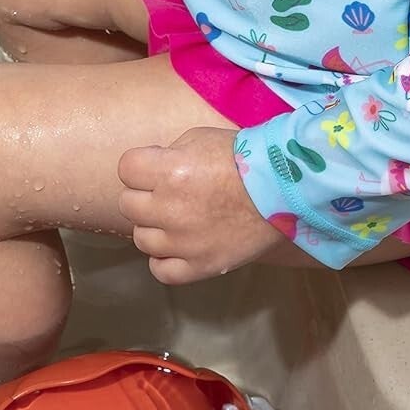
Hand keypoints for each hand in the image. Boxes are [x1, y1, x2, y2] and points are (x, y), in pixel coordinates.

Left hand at [118, 127, 285, 284]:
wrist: (284, 189)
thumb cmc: (243, 157)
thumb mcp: (198, 138)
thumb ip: (167, 155)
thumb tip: (150, 169)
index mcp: (168, 171)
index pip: (126, 168)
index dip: (139, 166)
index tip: (154, 166)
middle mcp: (169, 209)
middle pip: (128, 204)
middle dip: (144, 194)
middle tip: (166, 192)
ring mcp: (183, 243)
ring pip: (142, 239)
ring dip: (154, 227)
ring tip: (175, 219)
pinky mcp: (200, 267)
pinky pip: (161, 270)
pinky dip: (164, 260)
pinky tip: (177, 247)